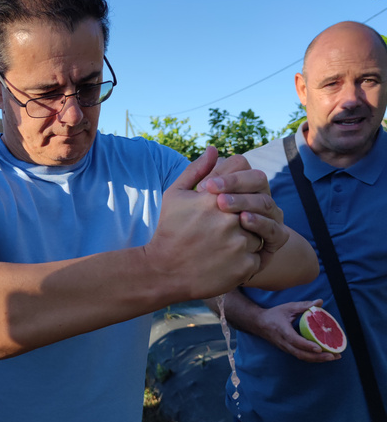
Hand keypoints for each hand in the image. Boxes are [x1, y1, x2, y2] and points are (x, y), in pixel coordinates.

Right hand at [145, 147, 265, 299]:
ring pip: (258, 233)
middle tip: (224, 227)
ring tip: (223, 245)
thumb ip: (196, 170)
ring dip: (246, 237)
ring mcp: (239, 244)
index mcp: (214, 199)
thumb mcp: (175, 195)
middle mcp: (230, 219)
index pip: (245, 178)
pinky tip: (225, 260)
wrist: (163, 271)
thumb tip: (214, 150)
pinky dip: (245, 258)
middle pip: (254, 207)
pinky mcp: (244, 266)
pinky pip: (258, 256)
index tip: (226, 202)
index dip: (239, 189)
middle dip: (242, 215)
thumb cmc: (169, 230)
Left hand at [197, 156, 288, 267]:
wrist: (195, 265)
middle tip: (212, 194)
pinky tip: (243, 221)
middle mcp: (256, 198)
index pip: (241, 166)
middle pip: (258, 180)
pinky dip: (262, 224)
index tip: (203, 186)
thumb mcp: (184, 200)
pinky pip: (276, 231)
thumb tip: (211, 149)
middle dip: (236, 184)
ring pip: (267, 204)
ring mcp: (268, 218)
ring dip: (246, 202)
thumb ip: (196, 174)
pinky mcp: (272, 242)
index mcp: (238, 184)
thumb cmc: (187, 227)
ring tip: (223, 205)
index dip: (224, 173)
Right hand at [252, 299, 338, 361]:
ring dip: (317, 359)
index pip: (295, 340)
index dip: (307, 345)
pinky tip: (323, 356)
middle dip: (317, 357)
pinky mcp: (288, 350)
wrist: (259, 324)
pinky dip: (312, 358)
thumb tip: (320, 302)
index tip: (318, 348)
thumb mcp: (288, 307)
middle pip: (300, 353)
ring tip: (332, 357)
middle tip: (333, 356)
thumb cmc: (274, 314)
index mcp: (282, 330)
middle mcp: (283, 342)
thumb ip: (304, 305)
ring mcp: (285, 348)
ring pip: (301, 357)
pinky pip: (301, 356)